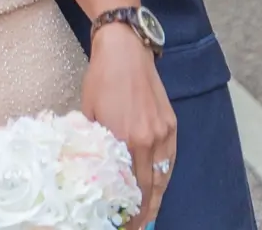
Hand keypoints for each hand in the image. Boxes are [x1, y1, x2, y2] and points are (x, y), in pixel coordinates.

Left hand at [82, 24, 175, 228]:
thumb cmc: (102, 78)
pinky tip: (157, 184)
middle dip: (145, 211)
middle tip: (137, 226)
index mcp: (125, 139)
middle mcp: (149, 139)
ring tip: (148, 213)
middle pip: (151, 187)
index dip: (130, 210)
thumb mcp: (90, 113)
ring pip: (164, 175)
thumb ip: (96, 143)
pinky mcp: (171, 123)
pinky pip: (170, 158)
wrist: (125, 49)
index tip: (124, 224)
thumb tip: (94, 170)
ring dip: (156, 197)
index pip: (131, 188)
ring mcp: (164, 132)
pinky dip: (164, 174)